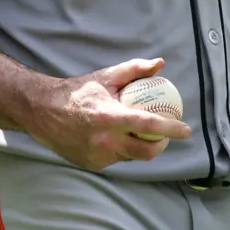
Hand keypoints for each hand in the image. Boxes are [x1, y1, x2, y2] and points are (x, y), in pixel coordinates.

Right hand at [26, 58, 192, 170]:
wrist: (42, 111)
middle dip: (161, 145)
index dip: (171, 129)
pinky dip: (120, 150)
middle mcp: (105, 141)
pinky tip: (118, 139)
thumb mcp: (105, 77)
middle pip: (146, 152)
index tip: (186, 129)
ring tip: (141, 134)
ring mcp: (98, 156)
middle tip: (164, 136)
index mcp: (110, 118)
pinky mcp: (91, 164)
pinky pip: (115, 159)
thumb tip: (160, 64)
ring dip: (139, 147)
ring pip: (130, 156)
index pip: (149, 125)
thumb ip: (134, 70)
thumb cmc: (78, 91)